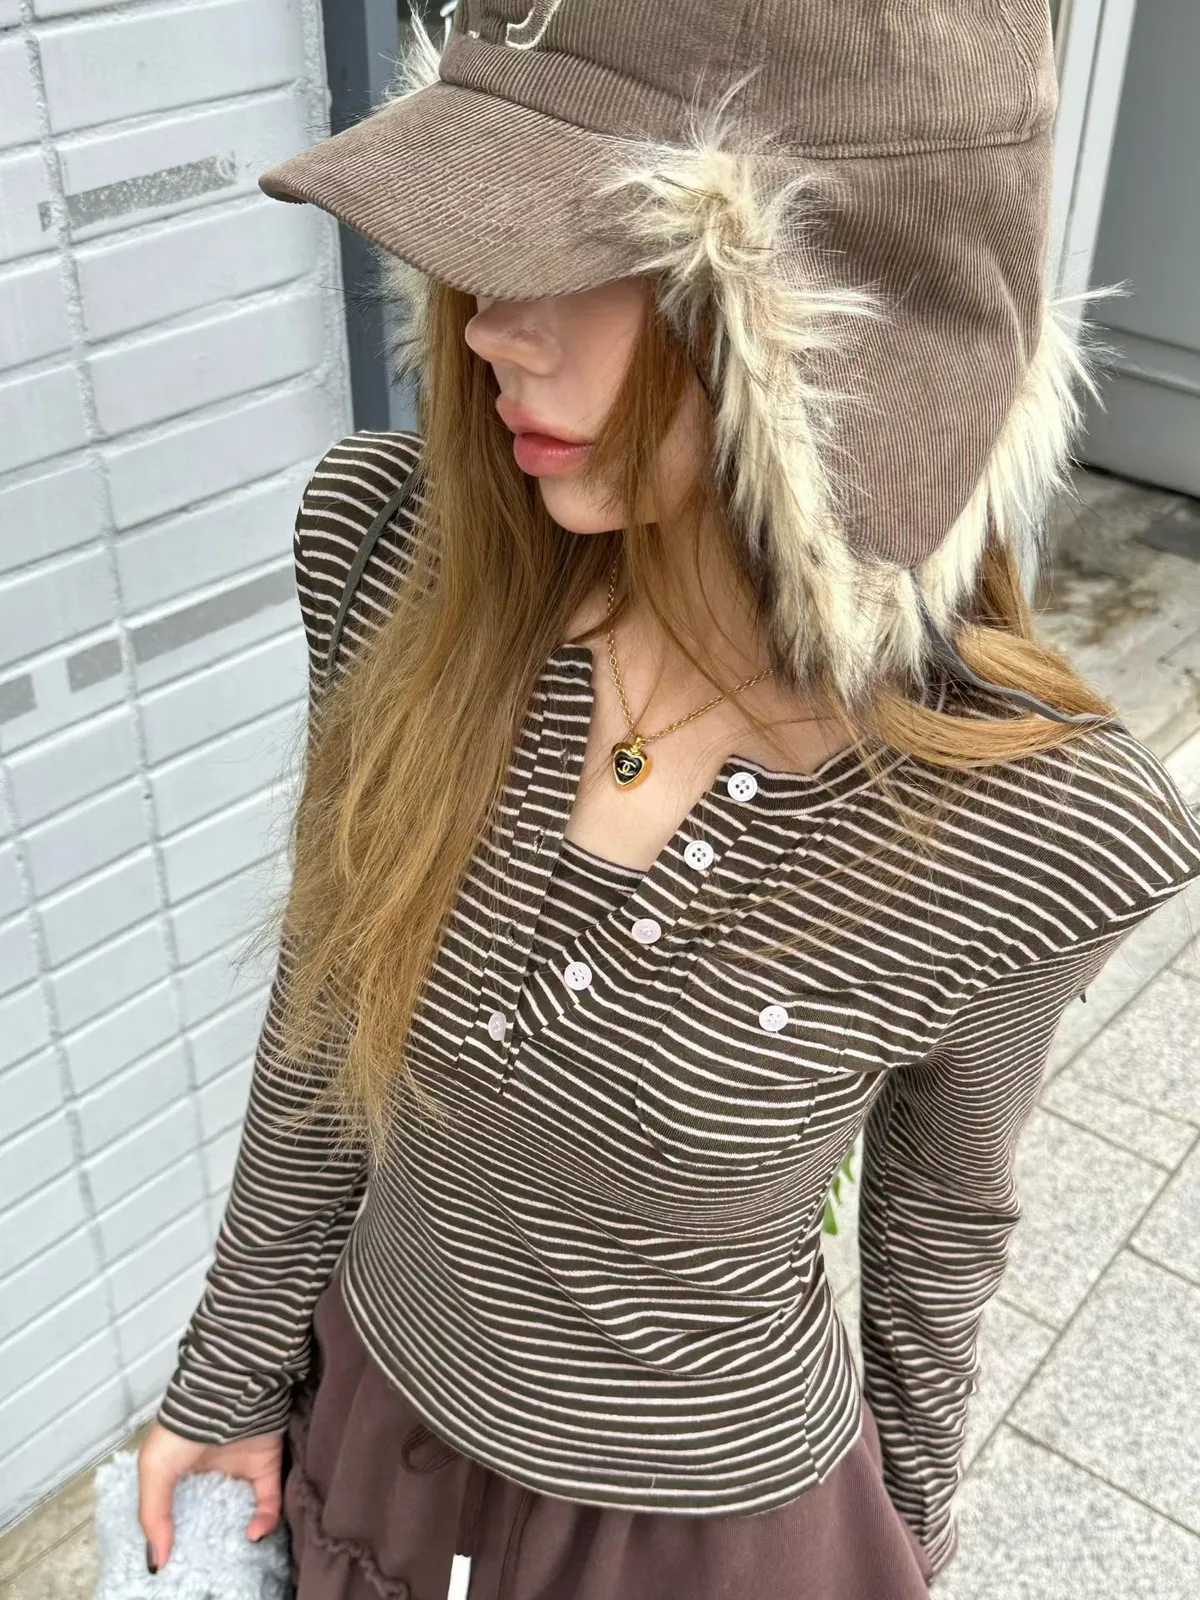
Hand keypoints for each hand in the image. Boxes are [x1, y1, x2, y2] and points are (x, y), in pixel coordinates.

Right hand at [137, 1421, 284, 1570]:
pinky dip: (266, 1521)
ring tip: (233, 1554)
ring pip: (243, 1509)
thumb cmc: (184, 1431)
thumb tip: (157, 1560)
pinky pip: (270, 1502)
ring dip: (240, 1533)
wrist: (229, 1394)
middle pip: (214, 1511)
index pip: (180, 1507)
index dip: (178, 1532)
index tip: (179, 1558)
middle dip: (212, 1538)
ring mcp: (241, 1468)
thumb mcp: (155, 1470)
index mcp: (182, 1470)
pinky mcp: (267, 1466)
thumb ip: (154, 1514)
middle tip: (209, 1563)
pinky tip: (253, 1533)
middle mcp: (213, 1470)